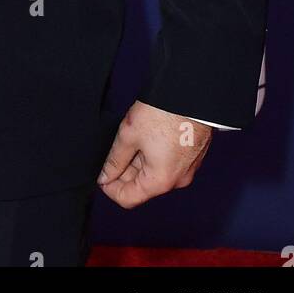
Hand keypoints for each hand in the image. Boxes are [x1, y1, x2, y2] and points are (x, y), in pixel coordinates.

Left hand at [96, 100, 211, 207]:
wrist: (192, 94)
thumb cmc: (163, 113)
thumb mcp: (129, 134)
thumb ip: (114, 160)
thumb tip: (105, 177)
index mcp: (160, 181)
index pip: (128, 198)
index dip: (110, 188)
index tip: (101, 174)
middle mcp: (177, 180)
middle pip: (142, 186)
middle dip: (124, 172)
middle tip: (114, 150)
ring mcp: (187, 168)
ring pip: (155, 173)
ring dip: (139, 161)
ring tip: (131, 137)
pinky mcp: (193, 155)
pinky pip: (168, 163)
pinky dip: (154, 155)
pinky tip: (147, 135)